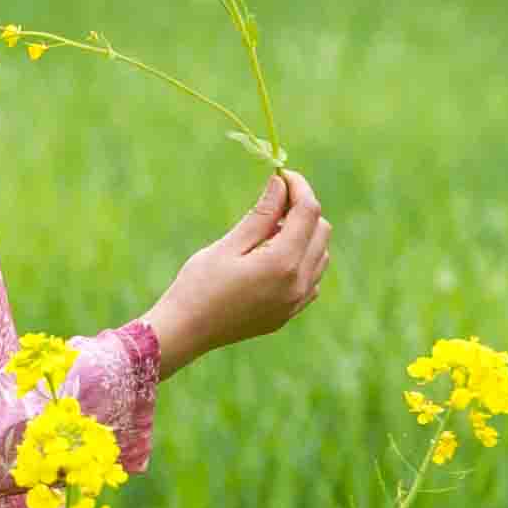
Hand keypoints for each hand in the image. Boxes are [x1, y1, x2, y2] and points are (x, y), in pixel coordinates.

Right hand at [145, 171, 329, 381]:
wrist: (186, 332)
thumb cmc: (198, 285)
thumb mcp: (229, 244)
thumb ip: (261, 214)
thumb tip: (280, 183)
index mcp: (282, 262)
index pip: (308, 211)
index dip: (298, 186)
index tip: (281, 174)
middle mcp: (298, 283)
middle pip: (321, 230)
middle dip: (302, 209)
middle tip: (272, 202)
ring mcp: (296, 302)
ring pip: (321, 253)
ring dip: (303, 234)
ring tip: (267, 232)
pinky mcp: (289, 313)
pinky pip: (311, 277)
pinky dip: (301, 259)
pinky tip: (271, 258)